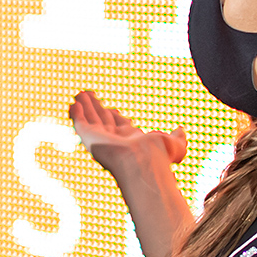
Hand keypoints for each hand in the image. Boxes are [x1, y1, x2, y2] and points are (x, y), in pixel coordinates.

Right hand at [69, 90, 185, 182]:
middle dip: (97, 109)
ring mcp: (101, 139)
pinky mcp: (89, 137)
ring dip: (86, 107)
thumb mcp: (175, 144)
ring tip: (81, 94)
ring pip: (91, 120)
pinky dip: (76, 113)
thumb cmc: (159, 156)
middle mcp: (114, 140)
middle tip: (92, 97)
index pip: (120, 125)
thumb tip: (182, 131)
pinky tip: (74, 103)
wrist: (142, 163)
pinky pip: (80, 123)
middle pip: (103, 120)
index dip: (115, 116)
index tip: (111, 108)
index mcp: (130, 140)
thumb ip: (178, 138)